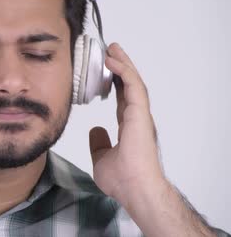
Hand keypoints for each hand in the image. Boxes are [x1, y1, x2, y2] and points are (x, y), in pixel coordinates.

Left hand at [88, 43, 165, 203]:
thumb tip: (95, 130)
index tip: (108, 69)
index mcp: (130, 128)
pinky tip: (113, 60)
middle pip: (130, 86)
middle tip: (112, 50)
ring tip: (112, 48)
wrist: (135, 188)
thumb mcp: (102, 159)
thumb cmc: (124, 180)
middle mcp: (137, 119)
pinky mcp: (140, 114)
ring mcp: (140, 116)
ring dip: (123, 64)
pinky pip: (133, 86)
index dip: (116, 83)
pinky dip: (123, 71)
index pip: (123, 100)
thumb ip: (99, 143)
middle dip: (121, 67)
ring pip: (133, 82)